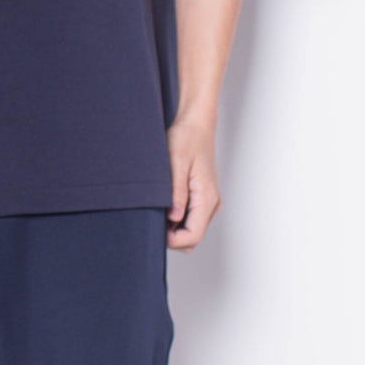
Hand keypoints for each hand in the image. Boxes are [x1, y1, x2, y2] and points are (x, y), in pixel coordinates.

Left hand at [165, 115, 221, 250]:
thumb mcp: (176, 162)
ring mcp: (207, 200)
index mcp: (206, 197)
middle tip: (152, 219)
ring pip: (192, 228)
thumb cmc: (186, 138)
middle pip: (193, 237)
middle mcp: (211, 202)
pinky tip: (164, 203)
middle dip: (173, 237)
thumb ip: (176, 191)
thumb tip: (173, 217)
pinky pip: (191, 217)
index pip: (193, 235)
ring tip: (157, 209)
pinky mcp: (202, 195)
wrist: (196, 124)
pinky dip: (177, 217)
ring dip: (174, 227)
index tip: (155, 230)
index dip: (173, 240)